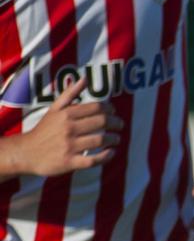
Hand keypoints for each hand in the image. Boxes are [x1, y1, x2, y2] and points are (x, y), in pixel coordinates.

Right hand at [4, 74, 121, 176]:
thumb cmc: (44, 130)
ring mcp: (69, 145)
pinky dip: (106, 156)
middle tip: (120, 125)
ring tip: (117, 139)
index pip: (96, 108)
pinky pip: (93, 160)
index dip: (110, 109)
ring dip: (114, 139)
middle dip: (116, 123)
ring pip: (100, 140)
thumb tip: (85, 78)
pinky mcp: (70, 162)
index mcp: (66, 114)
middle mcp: (68, 128)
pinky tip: (111, 152)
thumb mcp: (54, 109)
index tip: (114, 112)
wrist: (26, 152)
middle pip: (102, 122)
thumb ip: (70, 95)